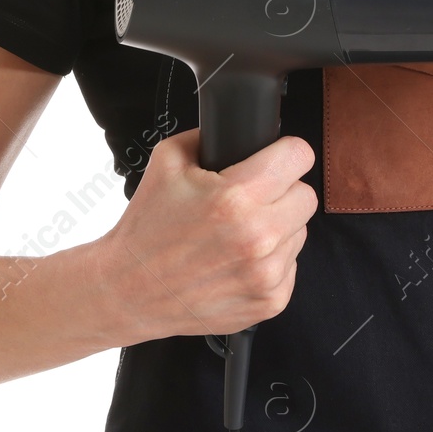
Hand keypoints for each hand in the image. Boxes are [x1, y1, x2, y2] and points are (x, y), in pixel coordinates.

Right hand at [95, 128, 317, 340]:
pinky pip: (291, 266)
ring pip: (300, 231)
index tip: (276, 159)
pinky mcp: (269, 302)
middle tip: (252, 200)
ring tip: (238, 233)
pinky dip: (271, 262)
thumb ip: (208, 136)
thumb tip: (241, 128)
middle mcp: (257, 237)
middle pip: (306, 196)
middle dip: (282, 192)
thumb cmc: (146, 228)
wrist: (127, 291)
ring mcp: (266, 274)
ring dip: (277, 228)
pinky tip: (238, 261)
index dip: (286, 153)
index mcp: (235, 198)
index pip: (299, 156)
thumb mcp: (167, 161)